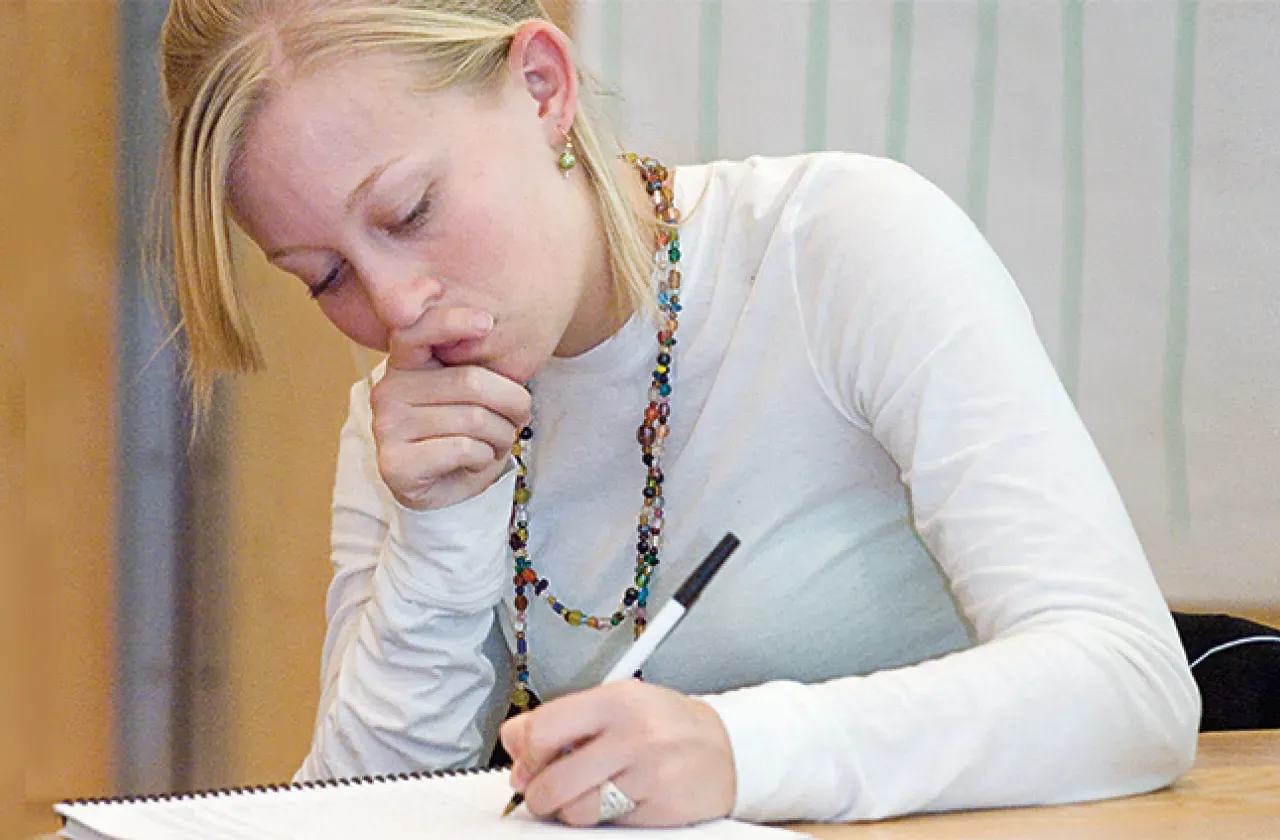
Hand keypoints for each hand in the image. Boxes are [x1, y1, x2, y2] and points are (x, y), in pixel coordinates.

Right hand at [370, 307, 530, 510]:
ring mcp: (387, 427)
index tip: (487, 323)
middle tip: (519, 419)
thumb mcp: (469, 393)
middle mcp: (389, 390)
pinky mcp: (396, 463)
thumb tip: (496, 339)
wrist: (444, 490)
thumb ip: (475, 366)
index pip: (418, 331)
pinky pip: (464, 449)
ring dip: (501, 436)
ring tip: (497, 443)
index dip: (452, 321)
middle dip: (511, 403)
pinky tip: (477, 461)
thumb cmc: (461, 434)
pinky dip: (485, 457)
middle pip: (471, 382)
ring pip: (474, 419)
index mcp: (405, 363)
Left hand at [499, 680, 736, 827]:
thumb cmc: (664, 724)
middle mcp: (633, 733)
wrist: (727, 748)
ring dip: (571, 812)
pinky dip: (606, 819)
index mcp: (616, 700)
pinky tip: (619, 800)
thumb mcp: (616, 704)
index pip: (544, 729)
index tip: (524, 767)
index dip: (525, 757)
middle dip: (539, 795)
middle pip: (554, 781)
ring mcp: (650, 773)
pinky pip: (610, 824)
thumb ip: (564, 719)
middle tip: (542, 794)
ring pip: (578, 811)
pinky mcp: (662, 807)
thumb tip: (514, 741)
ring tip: (586, 796)